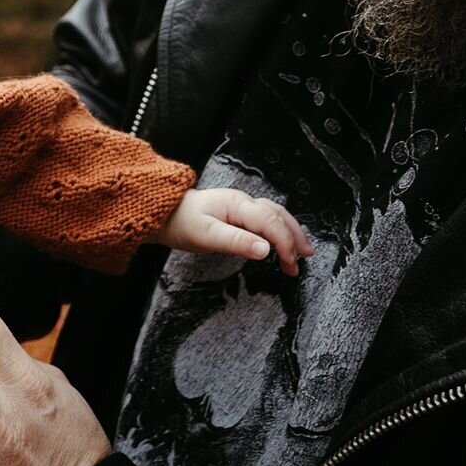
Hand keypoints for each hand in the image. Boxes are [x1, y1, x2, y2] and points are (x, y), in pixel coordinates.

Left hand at [154, 187, 313, 275]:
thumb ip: (236, 242)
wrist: (163, 214)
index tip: (290, 263)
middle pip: (278, 216)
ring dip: (290, 233)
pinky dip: (279, 230)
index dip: (284, 242)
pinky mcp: (238, 213)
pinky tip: (282, 241)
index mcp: (237, 204)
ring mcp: (241, 206)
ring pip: (275, 216)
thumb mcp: (206, 236)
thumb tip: (266, 250)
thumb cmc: (182, 223)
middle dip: (293, 238)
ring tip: (302, 252)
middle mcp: (243, 201)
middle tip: (302, 260)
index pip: (270, 222)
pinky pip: (266, 219)